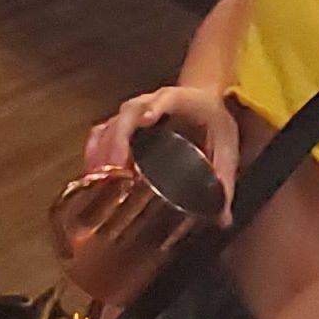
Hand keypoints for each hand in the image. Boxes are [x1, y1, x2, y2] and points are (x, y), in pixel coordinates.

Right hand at [81, 83, 240, 198]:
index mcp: (182, 101)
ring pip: (111, 123)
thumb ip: (225, 179)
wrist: (202, 99)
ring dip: (102, 148)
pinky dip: (94, 150)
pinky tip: (91, 174)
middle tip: (116, 166)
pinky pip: (102, 132)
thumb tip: (223, 219)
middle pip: (129, 113)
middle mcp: (152, 103)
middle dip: (119, 137)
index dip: (155, 106)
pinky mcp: (122, 124)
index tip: (148, 119)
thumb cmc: (213, 120)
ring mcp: (134, 112)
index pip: (166, 99)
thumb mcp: (226, 145)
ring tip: (98, 177)